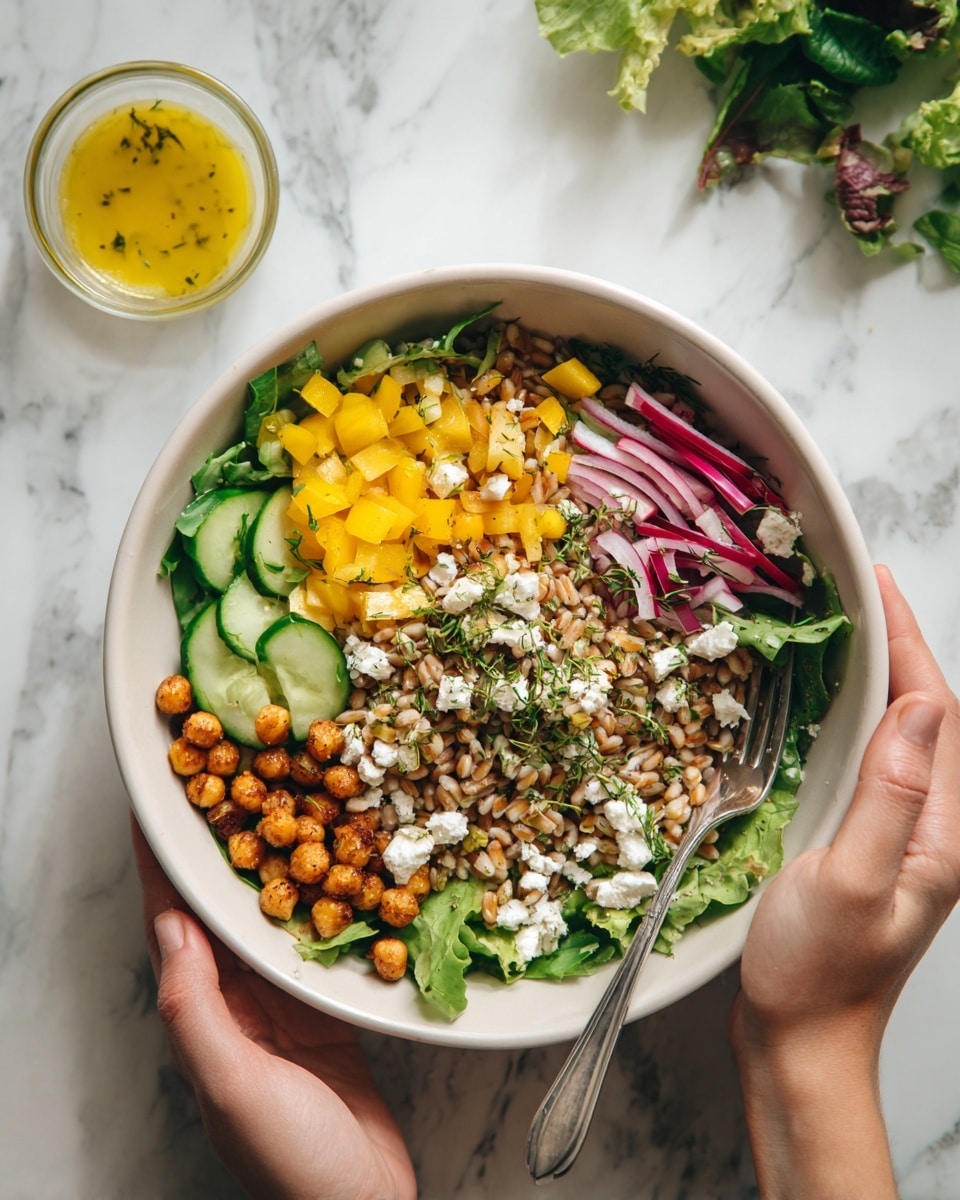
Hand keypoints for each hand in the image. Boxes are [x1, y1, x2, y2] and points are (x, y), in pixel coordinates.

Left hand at [132, 817, 416, 1199]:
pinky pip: (322, 941)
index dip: (161, 865)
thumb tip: (172, 927)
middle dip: (221, 848)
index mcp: (203, 1015)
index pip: (171, 925)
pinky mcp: (329, 1010)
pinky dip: (326, 900)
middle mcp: (237, 1002)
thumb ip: (197, 1009)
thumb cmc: (290, 1160)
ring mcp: (285, 1005)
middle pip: (220, 909)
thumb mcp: (232, 1086)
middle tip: (232, 781)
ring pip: (272, 917)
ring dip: (274, 864)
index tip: (158, 803)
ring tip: (284, 805)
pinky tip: (341, 867)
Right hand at [729, 565, 959, 1198]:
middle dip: (898, 645)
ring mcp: (900, 834)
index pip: (936, 711)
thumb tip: (915, 707)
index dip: (908, 641)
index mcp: (942, 829)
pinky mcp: (866, 842)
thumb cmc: (819, 975)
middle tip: (859, 591)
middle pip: (926, 714)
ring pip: (897, 733)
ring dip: (876, 675)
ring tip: (843, 628)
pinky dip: (850, 715)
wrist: (799, 1040)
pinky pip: (868, 759)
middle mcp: (931, 826)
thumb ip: (888, 795)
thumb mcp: (852, 881)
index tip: (877, 586)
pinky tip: (821, 703)